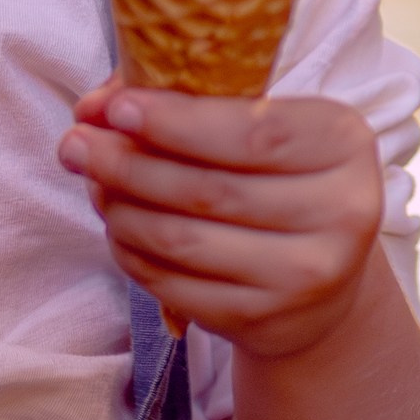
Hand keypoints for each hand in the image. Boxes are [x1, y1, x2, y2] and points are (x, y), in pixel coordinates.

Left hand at [58, 79, 383, 359]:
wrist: (322, 274)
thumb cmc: (276, 176)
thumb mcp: (259, 123)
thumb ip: (186, 100)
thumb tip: (96, 104)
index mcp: (344, 142)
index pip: (253, 132)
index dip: (176, 122)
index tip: (114, 108)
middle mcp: (341, 212)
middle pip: (209, 189)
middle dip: (127, 164)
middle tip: (75, 144)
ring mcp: (307, 275)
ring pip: (183, 240)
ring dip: (120, 209)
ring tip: (93, 184)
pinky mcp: (265, 319)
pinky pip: (175, 285)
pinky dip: (132, 254)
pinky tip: (118, 229)